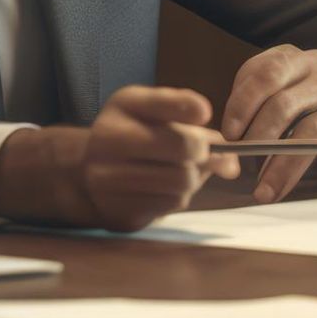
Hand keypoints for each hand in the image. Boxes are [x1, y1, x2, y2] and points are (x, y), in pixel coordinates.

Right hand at [0, 87, 239, 230]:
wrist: (85, 172)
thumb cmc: (131, 134)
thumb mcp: (152, 111)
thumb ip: (193, 125)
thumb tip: (231, 161)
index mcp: (121, 107)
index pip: (162, 103)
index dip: (188, 108)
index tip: (204, 114)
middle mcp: (107, 142)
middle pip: (183, 149)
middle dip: (202, 152)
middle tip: (200, 153)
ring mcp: (109, 182)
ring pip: (182, 183)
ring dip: (192, 178)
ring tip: (178, 169)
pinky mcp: (119, 214)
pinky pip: (171, 207)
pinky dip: (177, 197)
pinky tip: (162, 187)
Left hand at [219, 45, 316, 204]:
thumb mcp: (294, 97)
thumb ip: (264, 109)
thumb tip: (228, 144)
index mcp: (292, 59)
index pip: (256, 72)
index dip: (237, 104)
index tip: (228, 135)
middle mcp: (313, 66)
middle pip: (269, 84)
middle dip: (246, 121)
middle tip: (234, 154)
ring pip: (288, 112)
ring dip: (265, 151)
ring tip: (255, 183)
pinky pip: (313, 139)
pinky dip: (288, 166)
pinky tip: (276, 186)